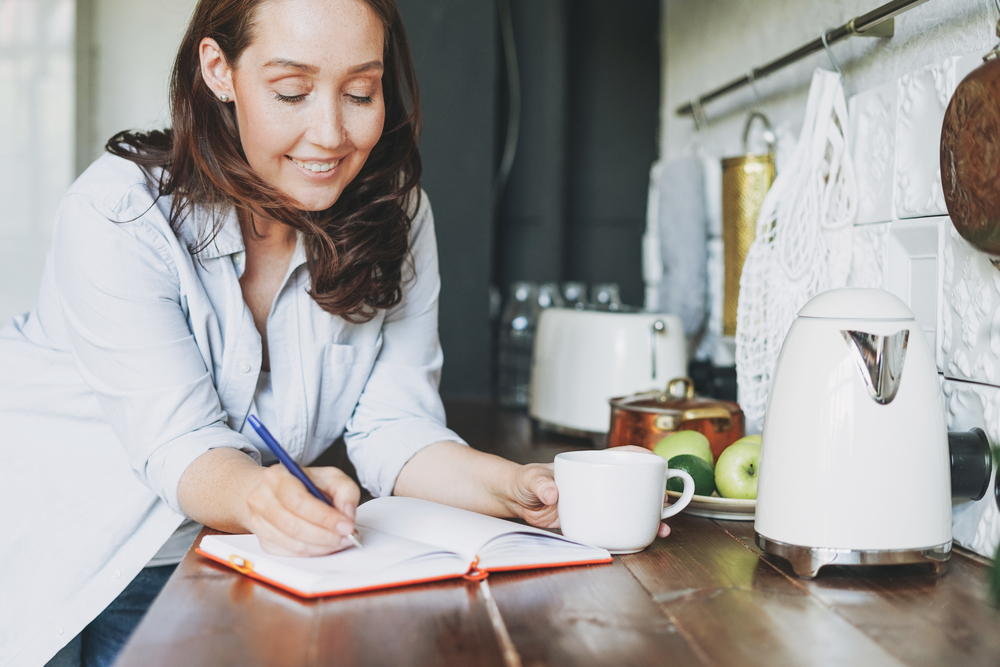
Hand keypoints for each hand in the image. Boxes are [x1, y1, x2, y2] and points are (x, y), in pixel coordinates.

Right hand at [244, 465, 360, 556]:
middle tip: (347, 536)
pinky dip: (313, 552)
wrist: (274, 492)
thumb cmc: (302, 484)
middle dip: (326, 535)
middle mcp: (262, 499)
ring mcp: (260, 523)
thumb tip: (347, 513)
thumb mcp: (328, 476)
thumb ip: (344, 490)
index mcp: (277, 477)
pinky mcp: (265, 542)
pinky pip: (291, 554)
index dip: (325, 517)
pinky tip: (325, 544)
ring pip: (294, 544)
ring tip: (340, 540)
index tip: (346, 524)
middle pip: (294, 526)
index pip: (299, 501)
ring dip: (322, 546)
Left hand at [507, 448, 670, 538]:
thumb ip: (539, 484)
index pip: (618, 455)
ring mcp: (593, 500)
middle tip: (666, 503)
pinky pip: (610, 524)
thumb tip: (551, 492)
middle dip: (652, 492)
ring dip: (645, 516)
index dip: (639, 456)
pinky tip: (637, 539)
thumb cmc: (522, 480)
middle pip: (630, 483)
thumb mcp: (529, 479)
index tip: (657, 463)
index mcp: (586, 465)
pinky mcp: (587, 519)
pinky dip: (625, 531)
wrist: (513, 499)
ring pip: (625, 506)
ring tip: (661, 527)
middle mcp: (594, 482)